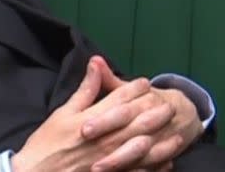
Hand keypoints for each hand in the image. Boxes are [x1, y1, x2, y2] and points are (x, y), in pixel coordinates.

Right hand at [11, 57, 179, 171]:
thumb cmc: (48, 140)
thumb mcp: (63, 112)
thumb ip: (84, 90)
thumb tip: (96, 64)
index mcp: (93, 119)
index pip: (120, 100)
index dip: (134, 90)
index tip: (146, 83)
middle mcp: (106, 138)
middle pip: (137, 123)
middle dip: (155, 113)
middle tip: (171, 105)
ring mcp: (111, 160)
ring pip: (143, 148)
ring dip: (161, 140)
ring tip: (177, 133)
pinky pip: (139, 171)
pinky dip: (154, 166)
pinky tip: (166, 161)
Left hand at [83, 61, 203, 170]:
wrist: (183, 112)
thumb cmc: (146, 99)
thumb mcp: (129, 88)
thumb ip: (109, 78)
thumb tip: (94, 59)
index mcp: (143, 100)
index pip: (121, 111)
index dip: (103, 121)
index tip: (84, 129)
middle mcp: (154, 120)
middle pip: (131, 133)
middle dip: (110, 145)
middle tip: (88, 156)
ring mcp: (161, 139)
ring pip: (142, 154)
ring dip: (122, 162)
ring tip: (99, 168)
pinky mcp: (165, 154)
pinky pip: (153, 165)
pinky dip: (141, 170)